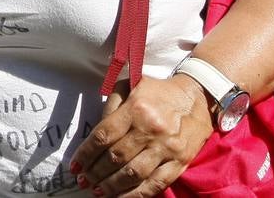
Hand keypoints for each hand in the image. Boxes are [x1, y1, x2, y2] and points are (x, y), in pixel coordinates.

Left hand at [70, 75, 213, 196]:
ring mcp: (167, 148)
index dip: (86, 153)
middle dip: (96, 172)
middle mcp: (150, 130)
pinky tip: (121, 197)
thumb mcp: (131, 86)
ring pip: (134, 173)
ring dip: (112, 186)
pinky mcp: (180, 162)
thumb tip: (96, 130)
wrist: (199, 98)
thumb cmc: (159, 92)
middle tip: (83, 180)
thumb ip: (112, 104)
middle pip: (116, 157)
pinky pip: (156, 183)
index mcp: (136, 110)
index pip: (104, 135)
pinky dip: (136, 194)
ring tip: (97, 191)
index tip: (74, 165)